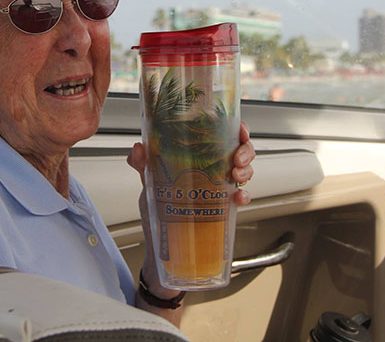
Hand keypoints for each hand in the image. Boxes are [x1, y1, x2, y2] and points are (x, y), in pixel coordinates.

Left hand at [126, 121, 255, 297]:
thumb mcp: (149, 188)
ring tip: (236, 177)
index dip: (236, 130)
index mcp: (197, 159)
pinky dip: (244, 197)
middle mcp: (212, 172)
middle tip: (237, 159)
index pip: (221, 135)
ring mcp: (219, 191)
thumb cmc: (157, 217)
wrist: (161, 254)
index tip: (238, 130)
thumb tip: (138, 148)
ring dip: (246, 171)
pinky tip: (236, 199)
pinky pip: (241, 200)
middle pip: (239, 151)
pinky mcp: (223, 211)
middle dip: (245, 150)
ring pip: (244, 172)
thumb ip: (144, 167)